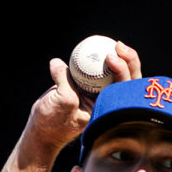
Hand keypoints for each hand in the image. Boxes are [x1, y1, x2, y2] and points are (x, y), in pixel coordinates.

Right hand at [22, 41, 141, 157]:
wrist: (42, 128)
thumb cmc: (52, 121)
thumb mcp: (61, 102)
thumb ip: (63, 82)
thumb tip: (58, 64)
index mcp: (108, 112)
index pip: (123, 91)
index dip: (123, 71)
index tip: (112, 58)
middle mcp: (109, 104)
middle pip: (127, 81)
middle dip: (129, 62)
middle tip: (119, 46)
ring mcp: (101, 96)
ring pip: (116, 75)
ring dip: (120, 58)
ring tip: (116, 44)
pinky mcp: (91, 88)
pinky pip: (100, 71)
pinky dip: (102, 60)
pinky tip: (101, 46)